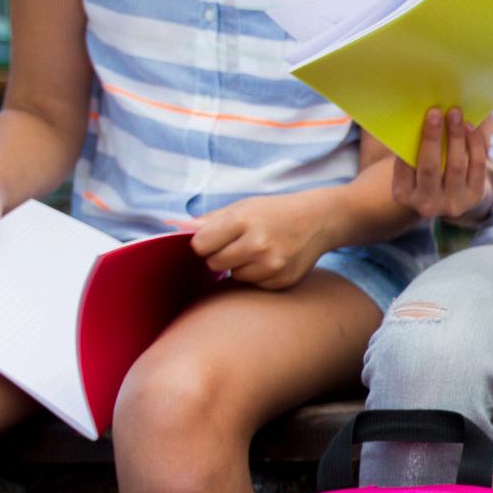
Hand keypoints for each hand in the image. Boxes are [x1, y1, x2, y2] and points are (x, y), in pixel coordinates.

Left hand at [186, 192, 334, 289]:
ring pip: (233, 276)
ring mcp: (272, 265)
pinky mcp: (283, 280)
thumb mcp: (242, 207)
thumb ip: (208, 221)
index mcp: (243, 220)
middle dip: (220, 256)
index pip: (200, 245)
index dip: (204, 243)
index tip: (215, 238)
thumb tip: (172, 227)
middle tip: (238, 244)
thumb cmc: (275, 211)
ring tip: (257, 251)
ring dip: (239, 267)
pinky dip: (257, 276)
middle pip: (214, 263)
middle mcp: (258, 243)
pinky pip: (253, 285)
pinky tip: (270, 261)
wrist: (320, 220)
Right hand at [392, 108, 492, 219]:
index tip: (423, 117)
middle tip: (437, 112)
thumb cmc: (422, 172)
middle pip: (430, 167)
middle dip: (433, 137)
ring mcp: (451, 204)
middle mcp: (426, 204)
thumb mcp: (410, 167)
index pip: (405, 166)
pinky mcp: (473, 199)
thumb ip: (410, 149)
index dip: (414, 142)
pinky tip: (470, 128)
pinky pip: (477, 168)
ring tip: (455, 114)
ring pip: (456, 166)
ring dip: (456, 136)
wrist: (448, 197)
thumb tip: (420, 117)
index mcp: (403, 194)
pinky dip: (474, 145)